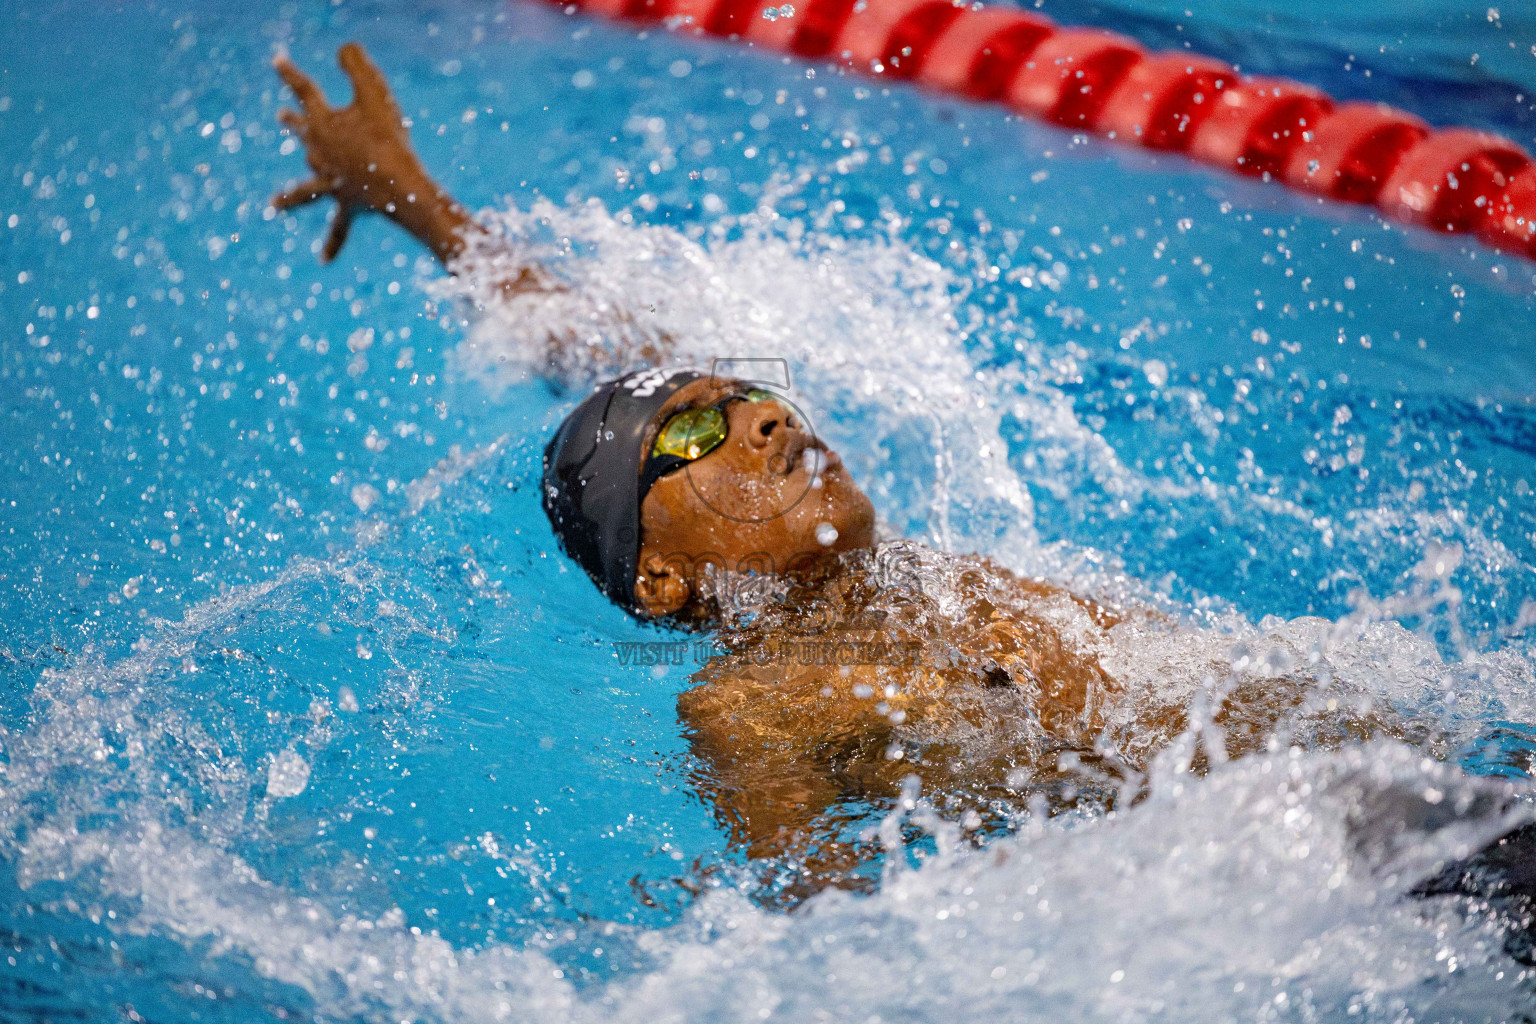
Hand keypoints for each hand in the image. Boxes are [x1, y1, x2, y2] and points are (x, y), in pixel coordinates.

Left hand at [272, 42, 441, 262]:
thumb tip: (343, 48)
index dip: (288, 73)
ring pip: (305, 187)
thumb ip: (355, 63)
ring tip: (272, 207)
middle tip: (281, 117)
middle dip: (294, 123)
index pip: (302, 91)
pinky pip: (338, 227)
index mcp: (321, 123)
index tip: (276, 61)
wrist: (398, 185)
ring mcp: (329, 181)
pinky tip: (323, 260)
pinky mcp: (346, 204)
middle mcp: (318, 153)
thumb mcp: (374, 91)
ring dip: (289, 195)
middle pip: (304, 134)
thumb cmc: (387, 138)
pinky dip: (332, 243)